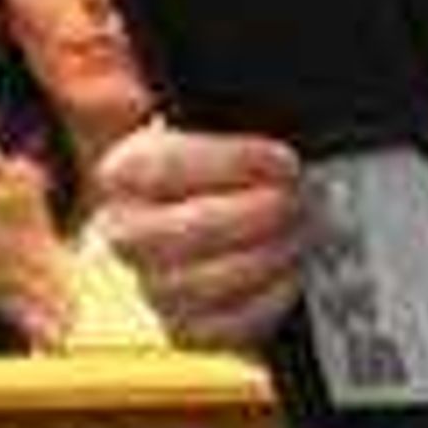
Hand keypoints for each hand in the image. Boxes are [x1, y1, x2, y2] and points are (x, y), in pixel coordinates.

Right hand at [93, 113, 309, 348]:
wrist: (220, 227)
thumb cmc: (217, 176)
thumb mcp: (206, 127)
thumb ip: (187, 108)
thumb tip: (167, 98)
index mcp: (126, 174)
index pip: (167, 167)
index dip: (236, 163)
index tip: (284, 161)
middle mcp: (129, 233)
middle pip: (196, 228)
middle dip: (264, 212)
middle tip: (301, 199)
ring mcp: (154, 285)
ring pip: (212, 280)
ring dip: (272, 254)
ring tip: (301, 231)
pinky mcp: (186, 329)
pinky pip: (229, 324)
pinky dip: (271, 297)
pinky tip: (291, 271)